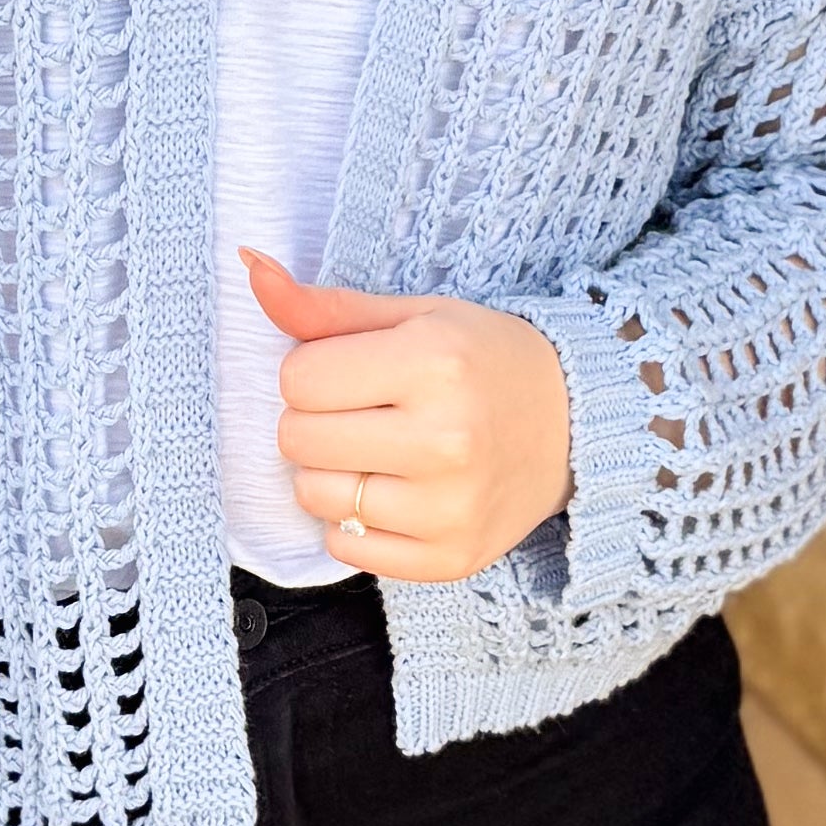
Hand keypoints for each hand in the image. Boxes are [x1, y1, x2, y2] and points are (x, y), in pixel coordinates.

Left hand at [242, 246, 573, 581]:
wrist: (575, 425)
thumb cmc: (483, 361)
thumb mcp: (415, 317)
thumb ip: (326, 306)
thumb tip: (250, 266)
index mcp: (434, 363)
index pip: (297, 379)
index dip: (314, 372)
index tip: (355, 372)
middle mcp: (444, 439)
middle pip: (297, 438)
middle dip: (316, 421)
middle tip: (367, 413)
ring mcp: (447, 508)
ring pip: (314, 496)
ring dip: (332, 474)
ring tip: (382, 454)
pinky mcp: (449, 559)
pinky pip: (345, 548)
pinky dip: (356, 524)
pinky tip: (397, 494)